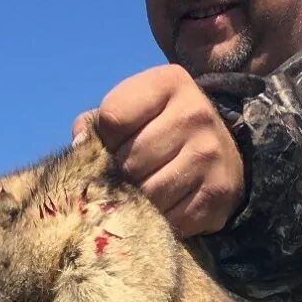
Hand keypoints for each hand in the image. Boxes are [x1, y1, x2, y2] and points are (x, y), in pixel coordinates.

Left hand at [71, 64, 244, 238]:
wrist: (222, 152)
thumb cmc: (161, 130)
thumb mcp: (134, 110)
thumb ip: (99, 123)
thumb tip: (79, 146)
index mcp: (169, 83)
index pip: (112, 118)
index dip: (105, 140)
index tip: (115, 146)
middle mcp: (194, 113)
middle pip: (129, 160)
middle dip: (120, 175)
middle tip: (128, 176)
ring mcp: (209, 154)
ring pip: (148, 193)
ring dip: (138, 200)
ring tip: (144, 191)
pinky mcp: (217, 193)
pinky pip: (170, 217)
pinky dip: (161, 219)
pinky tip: (166, 206)